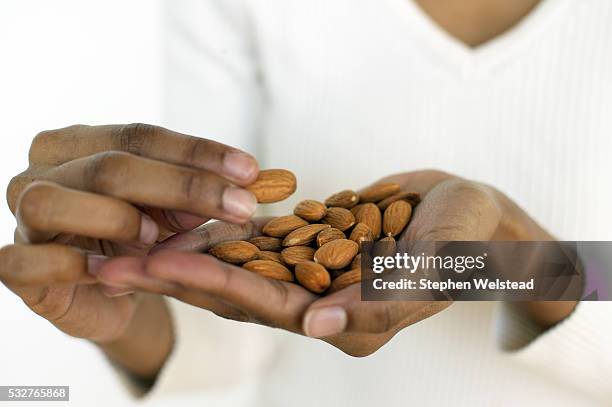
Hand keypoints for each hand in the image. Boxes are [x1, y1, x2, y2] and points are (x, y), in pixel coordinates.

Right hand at [0, 124, 259, 377]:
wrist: (107, 291)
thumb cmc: (139, 237)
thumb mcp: (172, 209)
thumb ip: (199, 193)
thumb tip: (248, 182)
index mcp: (79, 144)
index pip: (140, 136)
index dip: (197, 153)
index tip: (249, 170)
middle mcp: (43, 171)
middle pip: (110, 167)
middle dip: (184, 187)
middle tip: (240, 207)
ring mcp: (21, 216)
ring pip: (55, 203)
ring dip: (118, 221)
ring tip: (157, 239)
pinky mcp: (14, 265)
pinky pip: (29, 261)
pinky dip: (76, 266)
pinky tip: (115, 275)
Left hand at [94, 170, 574, 357]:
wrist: (468, 215)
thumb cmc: (465, 240)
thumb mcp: (438, 263)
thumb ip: (385, 300)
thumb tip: (320, 327)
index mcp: (344, 320)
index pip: (266, 305)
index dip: (211, 285)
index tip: (154, 266)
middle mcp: (318, 303)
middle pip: (235, 291)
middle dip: (174, 277)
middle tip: (109, 260)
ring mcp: (309, 274)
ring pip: (235, 265)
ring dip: (183, 252)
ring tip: (127, 237)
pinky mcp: (308, 246)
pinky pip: (254, 240)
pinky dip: (217, 230)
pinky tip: (177, 217)